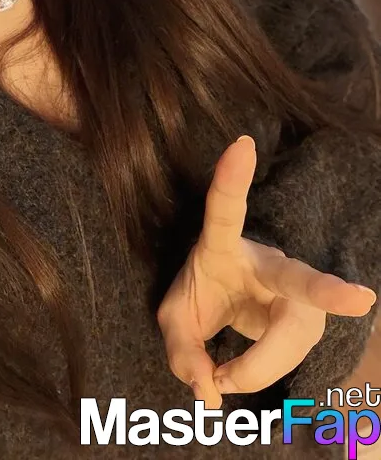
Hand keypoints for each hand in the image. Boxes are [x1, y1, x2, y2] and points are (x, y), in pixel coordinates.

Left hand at [156, 135, 376, 407]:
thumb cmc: (200, 296)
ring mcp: (294, 293)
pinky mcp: (307, 317)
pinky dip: (261, 372)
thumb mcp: (174, 320)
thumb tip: (209, 391)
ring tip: (219, 377)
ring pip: (294, 336)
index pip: (225, 211)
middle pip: (298, 279)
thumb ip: (181, 352)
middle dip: (327, 290)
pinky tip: (234, 376)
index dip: (232, 179)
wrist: (224, 303)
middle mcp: (267, 265)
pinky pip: (292, 352)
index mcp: (222, 246)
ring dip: (257, 366)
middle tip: (361, 300)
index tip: (242, 143)